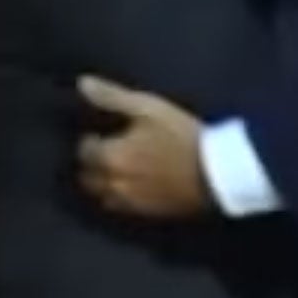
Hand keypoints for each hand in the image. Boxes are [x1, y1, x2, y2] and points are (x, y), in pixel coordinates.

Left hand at [76, 76, 210, 217]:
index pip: (83, 152)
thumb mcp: (146, 107)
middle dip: (91, 164)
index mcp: (110, 157)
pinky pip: (121, 208)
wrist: (216, 172)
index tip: (100, 133)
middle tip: (106, 151)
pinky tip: (135, 184)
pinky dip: (120, 196)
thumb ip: (111, 96)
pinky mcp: (146, 214)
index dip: (89, 140)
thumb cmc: (180, 134)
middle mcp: (113, 184)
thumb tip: (82, 84)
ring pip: (102, 196)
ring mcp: (129, 203)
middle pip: (87, 179)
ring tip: (117, 169)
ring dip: (103, 183)